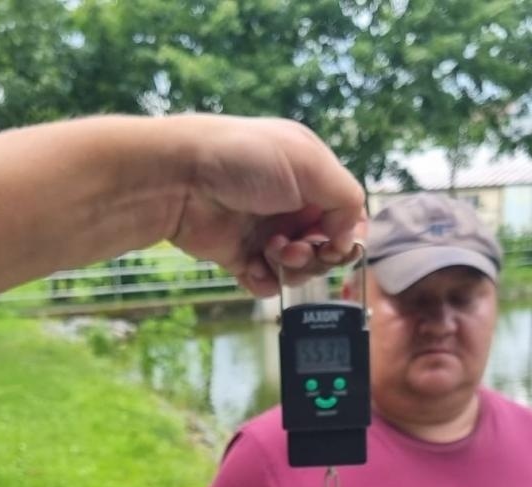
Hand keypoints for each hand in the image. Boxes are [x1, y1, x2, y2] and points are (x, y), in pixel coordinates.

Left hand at [161, 115, 364, 297]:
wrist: (181, 179)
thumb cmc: (244, 158)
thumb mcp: (309, 163)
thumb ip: (346, 198)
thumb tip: (350, 236)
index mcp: (310, 177)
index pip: (346, 215)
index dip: (347, 235)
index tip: (337, 244)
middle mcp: (290, 204)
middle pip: (325, 248)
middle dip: (318, 254)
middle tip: (296, 246)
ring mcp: (265, 231)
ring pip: (298, 269)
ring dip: (292, 267)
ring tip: (271, 250)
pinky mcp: (239, 256)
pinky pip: (266, 283)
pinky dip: (265, 282)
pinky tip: (254, 269)